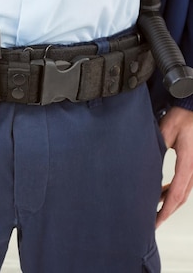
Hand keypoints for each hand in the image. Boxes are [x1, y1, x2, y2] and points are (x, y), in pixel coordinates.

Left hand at [157, 106, 192, 226]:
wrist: (192, 109)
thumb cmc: (180, 118)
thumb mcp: (164, 132)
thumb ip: (156, 150)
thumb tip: (144, 167)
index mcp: (188, 162)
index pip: (176, 192)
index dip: (165, 210)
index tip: (155, 220)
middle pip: (181, 197)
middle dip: (166, 212)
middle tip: (152, 222)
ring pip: (184, 192)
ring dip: (169, 202)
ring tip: (153, 209)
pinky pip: (185, 184)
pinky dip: (172, 192)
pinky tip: (161, 194)